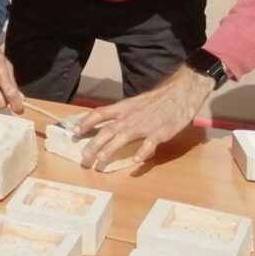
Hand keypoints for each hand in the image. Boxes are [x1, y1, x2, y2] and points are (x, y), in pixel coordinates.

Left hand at [76, 65, 213, 164]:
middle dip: (94, 143)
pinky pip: (149, 144)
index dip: (86, 122)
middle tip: (84, 156)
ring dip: (110, 148)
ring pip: (123, 137)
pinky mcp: (160, 133)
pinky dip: (142, 153)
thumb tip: (110, 123)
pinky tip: (135, 162)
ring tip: (100, 158)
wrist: (179, 94)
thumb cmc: (158, 99)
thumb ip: (123, 113)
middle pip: (108, 130)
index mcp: (124, 107)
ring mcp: (145, 125)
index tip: (74, 131)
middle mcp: (130, 116)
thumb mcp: (136, 103)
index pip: (100, 113)